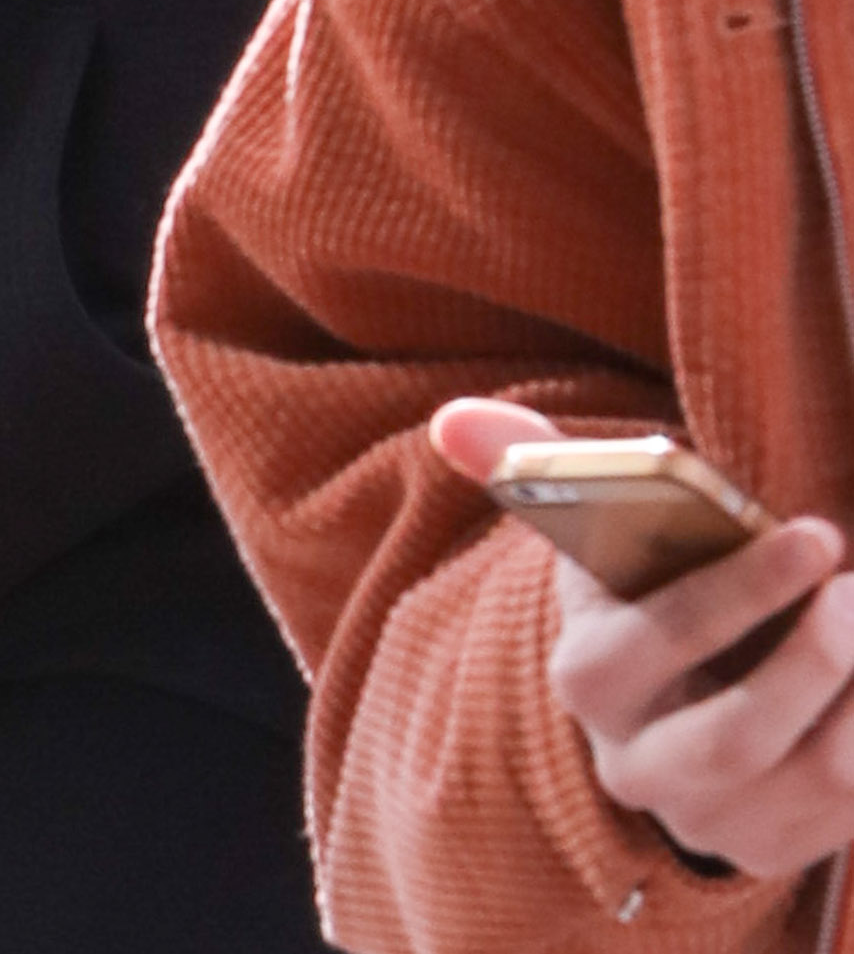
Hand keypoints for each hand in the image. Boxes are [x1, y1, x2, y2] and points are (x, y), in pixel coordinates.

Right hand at [435, 399, 853, 878]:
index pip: (659, 639)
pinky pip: (849, 814)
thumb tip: (454, 417)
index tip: (814, 535)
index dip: (740, 590)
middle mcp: (639, 768)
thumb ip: (530, 464)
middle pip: (735, 734)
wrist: (666, 707)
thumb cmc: (640, 592)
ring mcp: (711, 821)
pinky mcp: (776, 851)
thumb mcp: (590, 538)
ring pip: (811, 779)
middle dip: (810, 663)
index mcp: (589, 678)